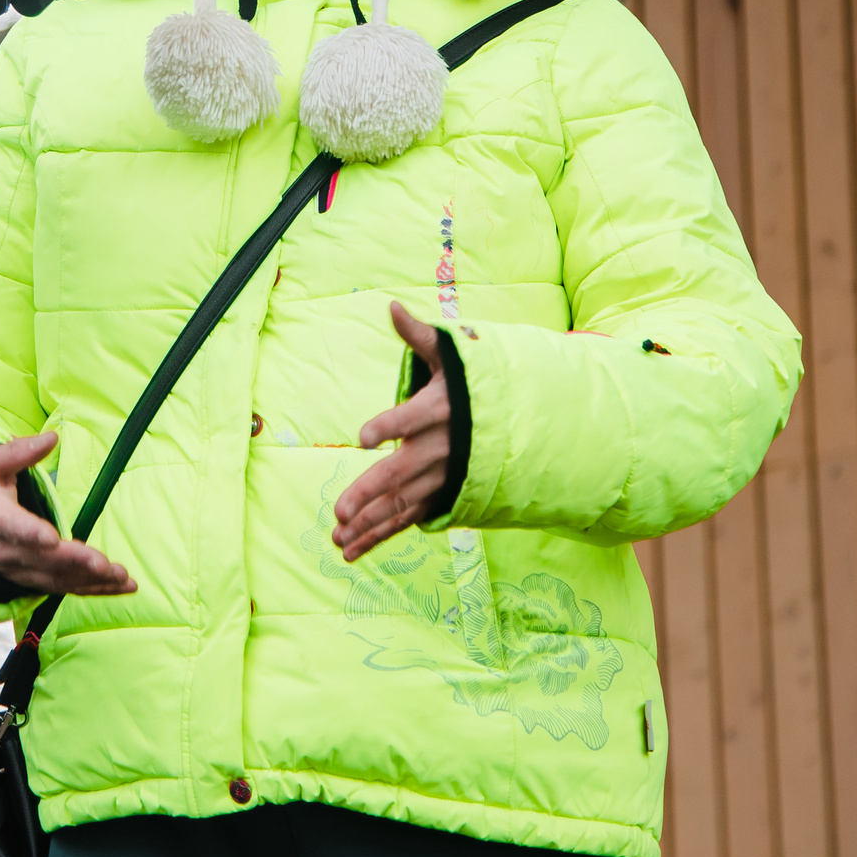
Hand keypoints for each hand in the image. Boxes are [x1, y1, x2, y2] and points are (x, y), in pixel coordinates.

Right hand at [0, 433, 135, 595]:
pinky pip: (64, 587)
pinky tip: (122, 586)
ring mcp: (18, 569)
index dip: (31, 533)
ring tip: (121, 576)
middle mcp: (4, 550)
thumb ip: (19, 452)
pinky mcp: (32, 580)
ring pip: (56, 578)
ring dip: (90, 580)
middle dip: (74, 562)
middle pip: (41, 559)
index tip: (52, 539)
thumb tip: (51, 436)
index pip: (11, 526)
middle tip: (103, 564)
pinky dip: (94, 589)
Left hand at [332, 303, 453, 560]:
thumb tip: (392, 306)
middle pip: (399, 473)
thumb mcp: (451, 357)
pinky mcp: (436, 498)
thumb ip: (419, 336)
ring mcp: (438, 479)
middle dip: (369, 493)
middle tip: (339, 511)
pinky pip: (405, 520)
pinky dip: (378, 537)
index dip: (387, 425)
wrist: (518, 427)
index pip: (409, 418)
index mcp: (437, 411)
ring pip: (400, 505)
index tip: (362, 436)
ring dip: (369, 525)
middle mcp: (438, 450)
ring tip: (338, 538)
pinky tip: (350, 550)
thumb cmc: (471, 387)